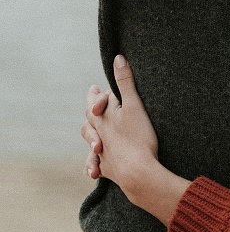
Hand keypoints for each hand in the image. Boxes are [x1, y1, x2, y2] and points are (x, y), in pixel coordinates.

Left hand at [81, 57, 189, 226]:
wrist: (138, 173)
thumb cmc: (138, 136)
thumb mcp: (134, 104)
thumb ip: (125, 82)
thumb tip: (118, 58)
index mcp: (103, 118)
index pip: (93, 103)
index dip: (94, 95)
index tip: (94, 88)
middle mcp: (99, 135)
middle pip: (88, 123)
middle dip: (90, 113)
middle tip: (92, 107)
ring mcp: (102, 154)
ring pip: (90, 144)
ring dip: (91, 138)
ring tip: (94, 137)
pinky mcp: (107, 170)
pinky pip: (96, 167)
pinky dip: (93, 165)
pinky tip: (93, 169)